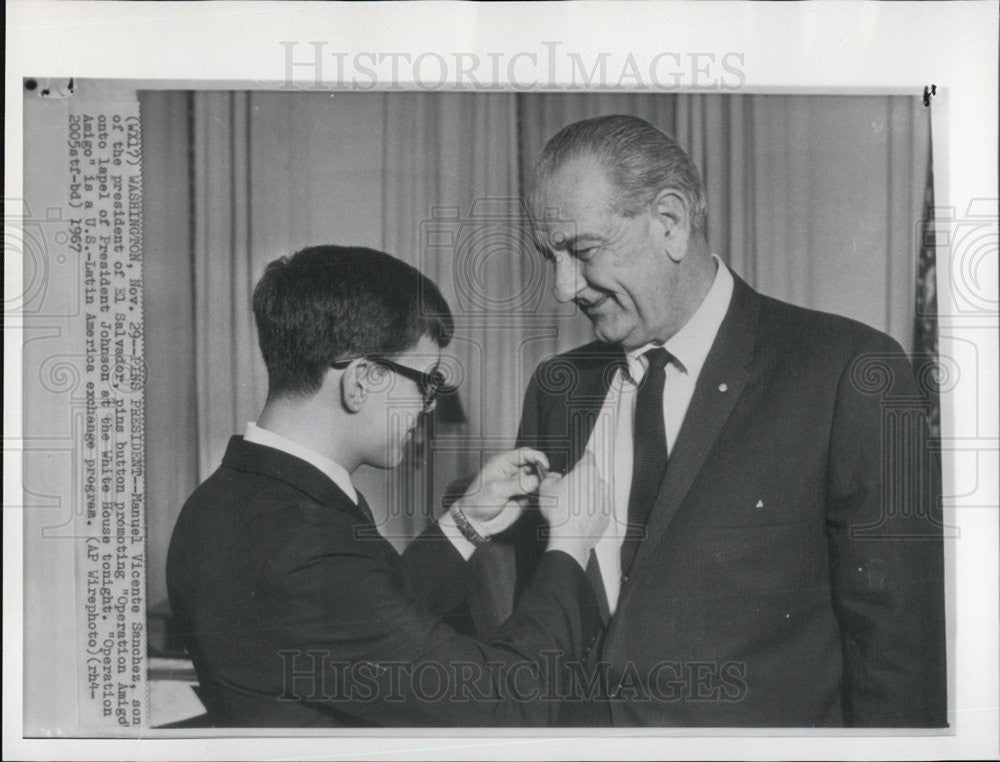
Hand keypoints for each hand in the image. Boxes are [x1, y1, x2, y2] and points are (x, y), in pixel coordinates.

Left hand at [452, 448, 549, 536]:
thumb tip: (534, 480)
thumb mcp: (496, 490)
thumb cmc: (478, 502)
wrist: (477, 523)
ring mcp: (520, 484)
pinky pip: (537, 493)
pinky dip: (541, 494)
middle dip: (541, 471)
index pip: (524, 453)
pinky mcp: (524, 497)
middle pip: (534, 465)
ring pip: (537, 479)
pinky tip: (537, 498)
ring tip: (537, 491)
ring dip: (541, 484)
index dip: (537, 456)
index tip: (544, 464)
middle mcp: (513, 471)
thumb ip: (516, 484)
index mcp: (503, 462)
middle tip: (543, 480)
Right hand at [537, 451, 610, 566]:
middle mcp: (600, 483)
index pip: (588, 456)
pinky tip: (577, 518)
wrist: (570, 537)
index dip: (581, 457)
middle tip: (566, 491)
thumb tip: (555, 477)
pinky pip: (598, 509)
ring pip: (595, 493)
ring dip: (586, 497)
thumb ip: (551, 477)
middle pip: (590, 477)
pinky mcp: (606, 516)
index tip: (576, 462)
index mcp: (587, 471)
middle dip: (580, 482)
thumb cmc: (559, 512)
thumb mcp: (545, 487)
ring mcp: (605, 500)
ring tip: (571, 508)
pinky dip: (590, 511)